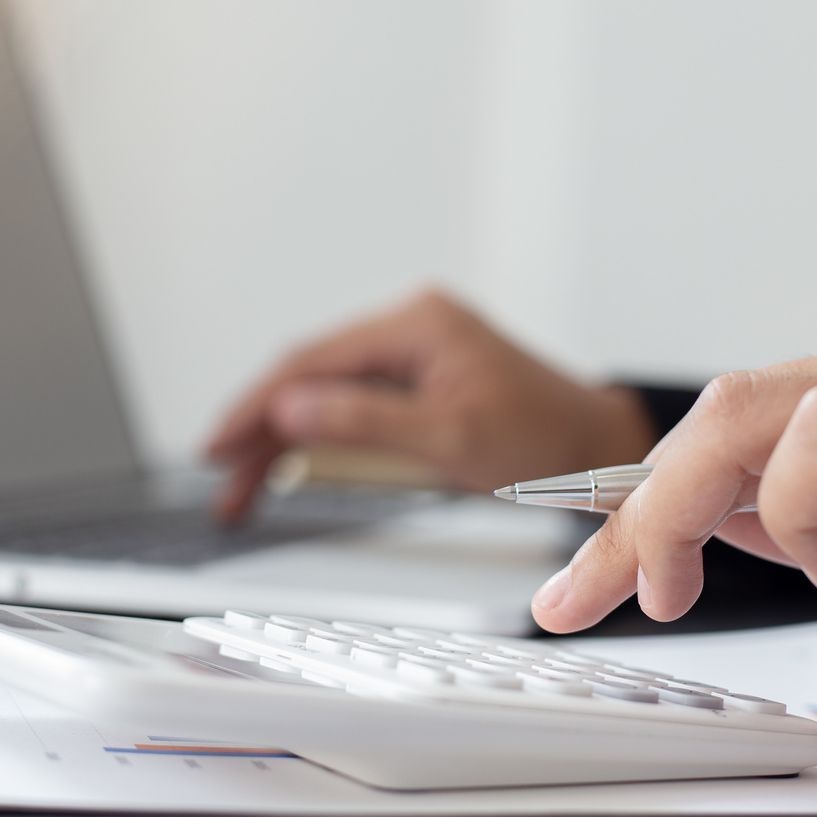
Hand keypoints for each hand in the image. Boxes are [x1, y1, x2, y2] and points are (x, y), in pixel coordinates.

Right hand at [206, 288, 654, 520]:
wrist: (600, 448)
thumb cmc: (546, 441)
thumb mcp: (451, 437)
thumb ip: (365, 422)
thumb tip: (290, 410)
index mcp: (415, 324)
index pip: (311, 361)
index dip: (256, 405)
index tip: (216, 446)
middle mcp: (409, 326)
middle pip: (309, 375)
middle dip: (259, 428)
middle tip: (220, 481)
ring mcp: (413, 350)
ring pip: (324, 392)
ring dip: (282, 438)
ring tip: (242, 491)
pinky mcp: (418, 379)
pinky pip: (352, 404)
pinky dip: (318, 438)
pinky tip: (287, 468)